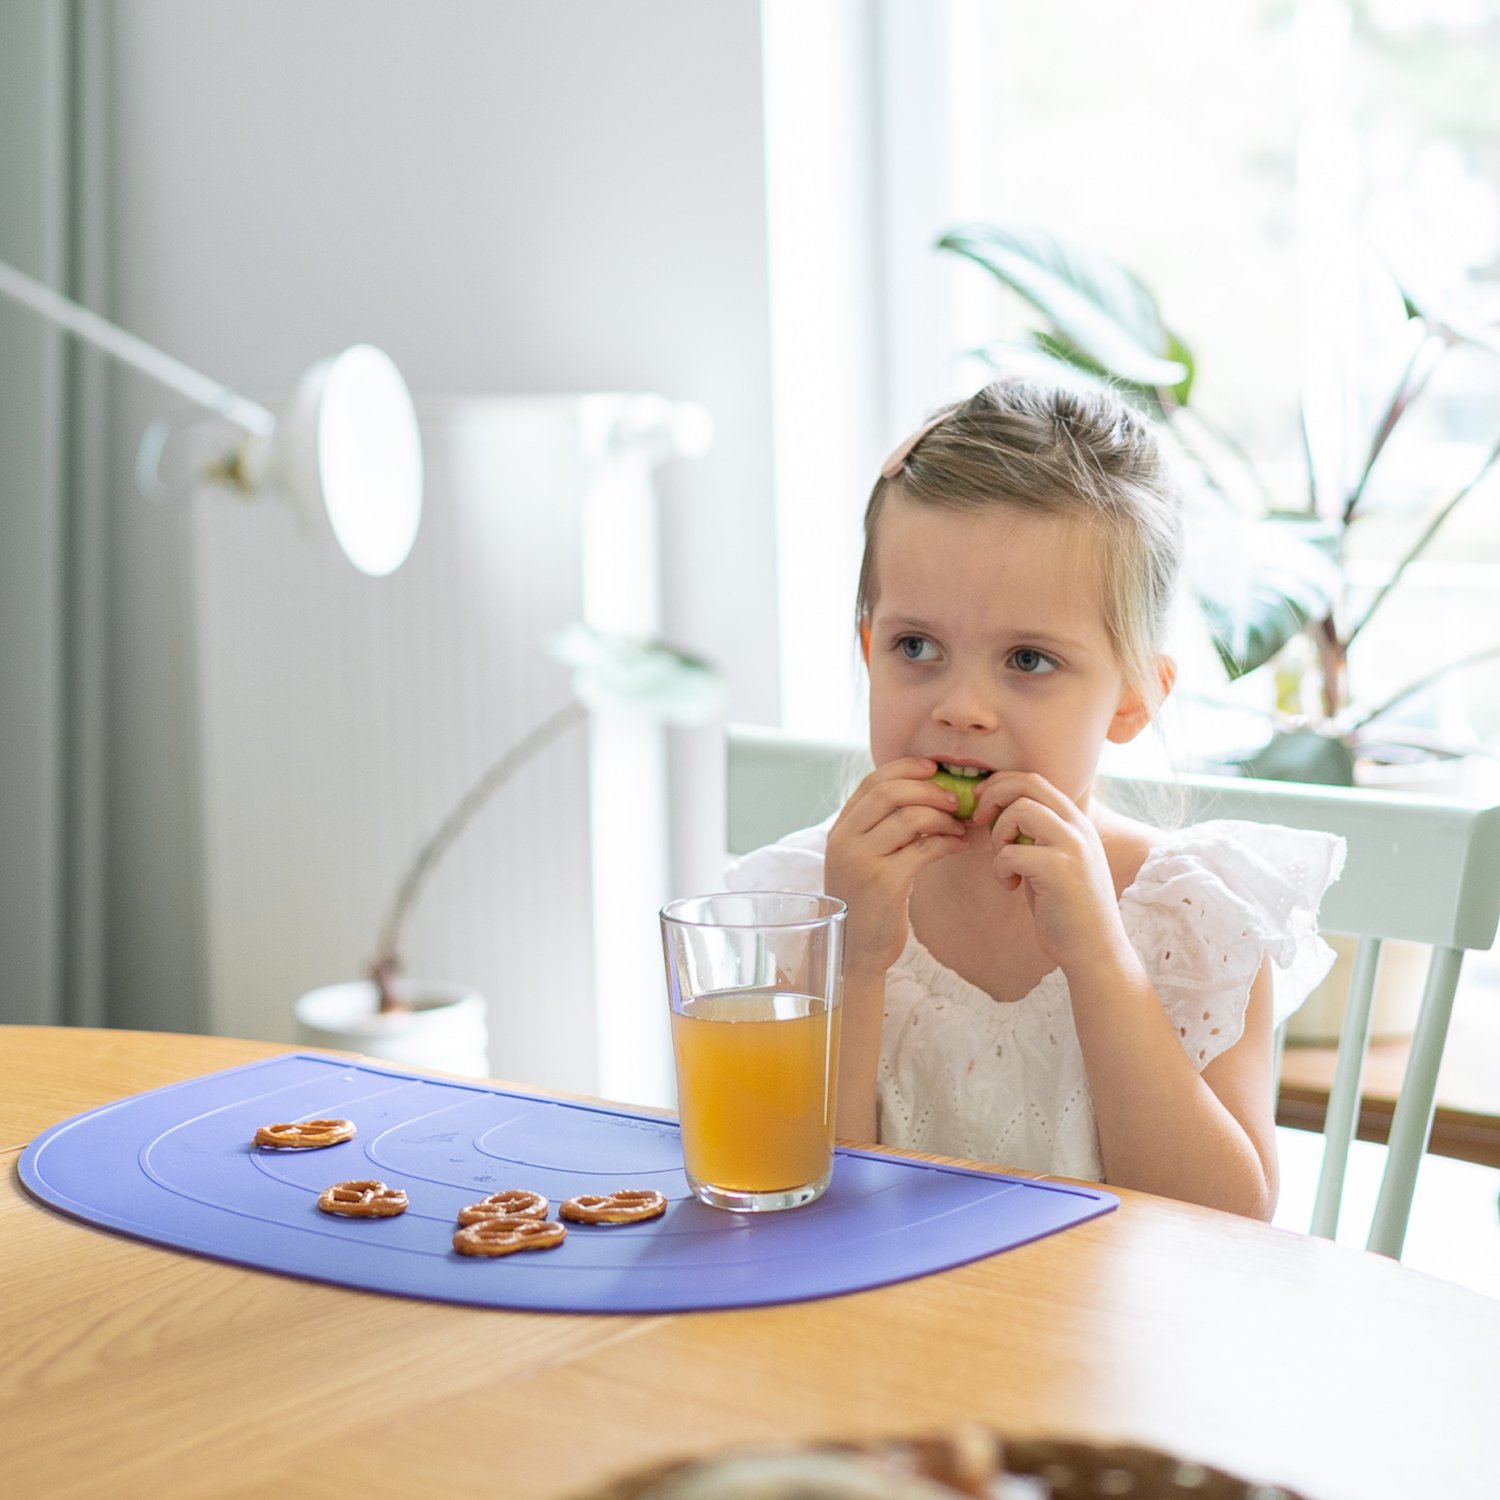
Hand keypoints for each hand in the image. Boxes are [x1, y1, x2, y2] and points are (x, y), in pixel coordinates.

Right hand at [824, 756, 967, 977]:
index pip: (872, 782)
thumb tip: (926, 793)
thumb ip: (881, 829)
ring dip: (943, 817)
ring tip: (960, 827)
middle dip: (929, 789)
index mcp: (839, 830)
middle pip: (890, 792)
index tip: (934, 768)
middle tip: (956, 799)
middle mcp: (845, 840)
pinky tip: (960, 845)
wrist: (856, 951)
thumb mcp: (863, 860)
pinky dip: (948, 842)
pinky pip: (925, 848)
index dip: (906, 769)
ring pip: (910, 817)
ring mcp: (862, 860)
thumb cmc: (867, 904)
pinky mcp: (884, 882)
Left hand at [970, 771, 1129, 972]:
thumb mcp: (1054, 861)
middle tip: (979, 819)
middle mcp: (1078, 827)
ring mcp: (1072, 846)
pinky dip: (1000, 869)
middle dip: (994, 794)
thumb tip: (997, 810)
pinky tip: (1012, 887)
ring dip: (999, 834)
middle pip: (1027, 783)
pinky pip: (1010, 852)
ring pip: (1020, 811)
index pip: (1035, 780)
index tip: (983, 803)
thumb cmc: (1066, 908)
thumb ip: (1036, 835)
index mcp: (1076, 822)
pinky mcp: (1059, 869)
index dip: (1002, 783)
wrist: (1094, 950)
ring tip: (1005, 862)